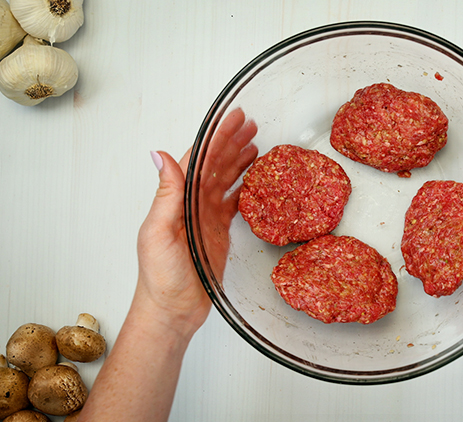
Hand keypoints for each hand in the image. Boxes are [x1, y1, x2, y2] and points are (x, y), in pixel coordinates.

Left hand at [136, 108, 258, 336]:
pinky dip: (244, 189)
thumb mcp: (158, 233)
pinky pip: (233, 204)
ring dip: (239, 161)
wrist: (172, 311)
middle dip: (232, 142)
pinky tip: (254, 179)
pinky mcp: (217, 233)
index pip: (198, 159)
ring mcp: (205, 218)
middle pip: (214, 165)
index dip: (216, 137)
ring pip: (225, 180)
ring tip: (256, 144)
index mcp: (177, 199)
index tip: (232, 119)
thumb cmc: (160, 277)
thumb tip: (159, 155)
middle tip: (250, 124)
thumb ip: (165, 194)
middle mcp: (191, 204)